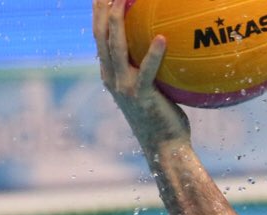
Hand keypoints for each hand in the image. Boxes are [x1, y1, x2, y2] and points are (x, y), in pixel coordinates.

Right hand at [93, 0, 189, 150]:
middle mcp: (111, 78)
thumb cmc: (164, 120)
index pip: (99, 38)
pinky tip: (162, 37)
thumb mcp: (152, 91)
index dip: (98, 14)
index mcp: (110, 75)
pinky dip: (154, 53)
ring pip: (115, 46)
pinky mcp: (141, 95)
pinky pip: (147, 70)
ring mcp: (124, 86)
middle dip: (102, 9)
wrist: (164, 149)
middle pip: (100, 35)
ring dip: (118, 20)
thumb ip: (151, 71)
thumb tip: (168, 48)